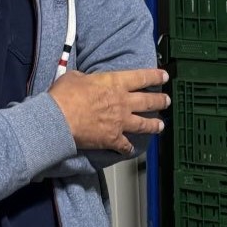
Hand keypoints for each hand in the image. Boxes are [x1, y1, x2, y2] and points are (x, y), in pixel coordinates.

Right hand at [47, 68, 169, 154]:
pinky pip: (125, 145)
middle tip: (166, 101)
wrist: (59, 119)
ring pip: (144, 124)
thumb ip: (86, 78)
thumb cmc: (64, 96)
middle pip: (148, 101)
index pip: (142, 77)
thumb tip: (85, 80)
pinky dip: (128, 148)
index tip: (164, 76)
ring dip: (154, 124)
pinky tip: (131, 149)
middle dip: (160, 100)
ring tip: (160, 125)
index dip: (156, 76)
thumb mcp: (75, 77)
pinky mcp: (113, 138)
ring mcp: (120, 122)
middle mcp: (122, 102)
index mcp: (115, 83)